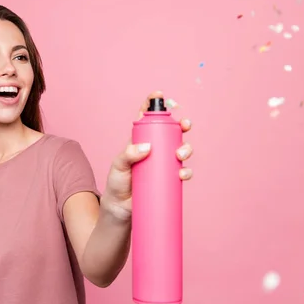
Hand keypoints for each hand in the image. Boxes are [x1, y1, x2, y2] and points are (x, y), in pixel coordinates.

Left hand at [102, 91, 192, 220]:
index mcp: (141, 140)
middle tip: (184, 126)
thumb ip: (128, 155)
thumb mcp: (118, 166)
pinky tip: (182, 174)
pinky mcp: (169, 179)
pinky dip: (186, 171)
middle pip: (172, 132)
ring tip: (180, 155)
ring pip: (181, 149)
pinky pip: (183, 172)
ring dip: (186, 148)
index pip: (148, 118)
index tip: (158, 95)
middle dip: (182, 125)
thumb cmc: (117, 183)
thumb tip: (147, 148)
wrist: (121, 208)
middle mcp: (155, 149)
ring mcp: (163, 163)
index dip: (154, 105)